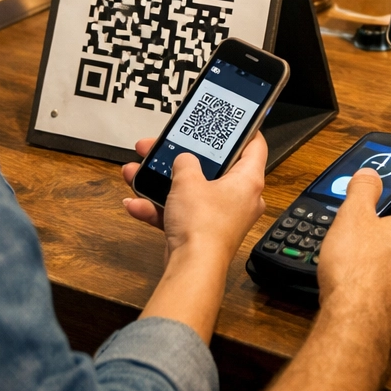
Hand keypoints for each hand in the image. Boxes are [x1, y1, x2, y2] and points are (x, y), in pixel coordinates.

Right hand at [121, 133, 267, 266]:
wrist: (191, 269)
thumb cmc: (203, 226)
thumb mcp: (188, 180)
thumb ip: (185, 162)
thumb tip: (184, 160)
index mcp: (248, 180)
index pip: (255, 145)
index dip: (243, 130)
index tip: (229, 122)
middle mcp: (239, 198)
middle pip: (213, 167)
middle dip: (182, 158)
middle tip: (164, 146)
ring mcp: (220, 217)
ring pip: (190, 191)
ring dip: (162, 182)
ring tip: (137, 171)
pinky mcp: (201, 232)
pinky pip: (179, 213)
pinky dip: (159, 208)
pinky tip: (135, 203)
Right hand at [317, 168, 390, 346]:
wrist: (356, 321)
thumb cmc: (356, 268)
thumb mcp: (352, 216)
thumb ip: (363, 190)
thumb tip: (370, 174)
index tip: (379, 218)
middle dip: (390, 245)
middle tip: (363, 246)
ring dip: (388, 272)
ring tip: (358, 273)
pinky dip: (383, 298)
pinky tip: (361, 298)